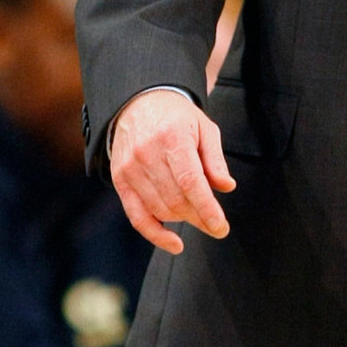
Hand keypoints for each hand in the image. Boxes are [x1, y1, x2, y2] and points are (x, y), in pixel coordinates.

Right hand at [110, 91, 235, 254]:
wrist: (138, 102)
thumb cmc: (177, 117)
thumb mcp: (204, 128)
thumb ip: (215, 159)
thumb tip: (226, 187)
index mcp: (172, 138)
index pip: (191, 182)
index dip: (207, 209)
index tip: (220, 227)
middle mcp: (147, 154)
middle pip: (176, 199)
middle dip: (199, 217)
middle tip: (215, 224)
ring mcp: (130, 168)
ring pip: (160, 209)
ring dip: (183, 220)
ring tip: (197, 216)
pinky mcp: (119, 179)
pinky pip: (136, 216)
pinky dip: (156, 233)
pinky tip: (175, 244)